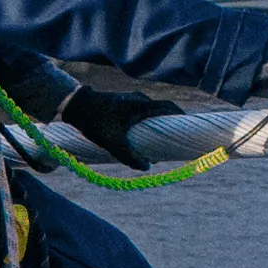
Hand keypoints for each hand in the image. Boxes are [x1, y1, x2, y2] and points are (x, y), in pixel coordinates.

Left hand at [55, 85, 181, 167]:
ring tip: (160, 144)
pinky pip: (142, 113)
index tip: (192, 129)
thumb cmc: (94, 122)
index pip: (169, 107)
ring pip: (152, 113)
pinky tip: (143, 139)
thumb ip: (130, 156)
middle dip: (172, 125)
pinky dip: (148, 124)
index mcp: (141, 105)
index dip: (182, 117)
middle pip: (163, 110)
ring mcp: (131, 100)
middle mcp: (139, 100)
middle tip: (177, 141)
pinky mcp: (124, 104)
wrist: (75, 105)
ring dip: (158, 126)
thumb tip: (147, 167)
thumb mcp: (112, 142)